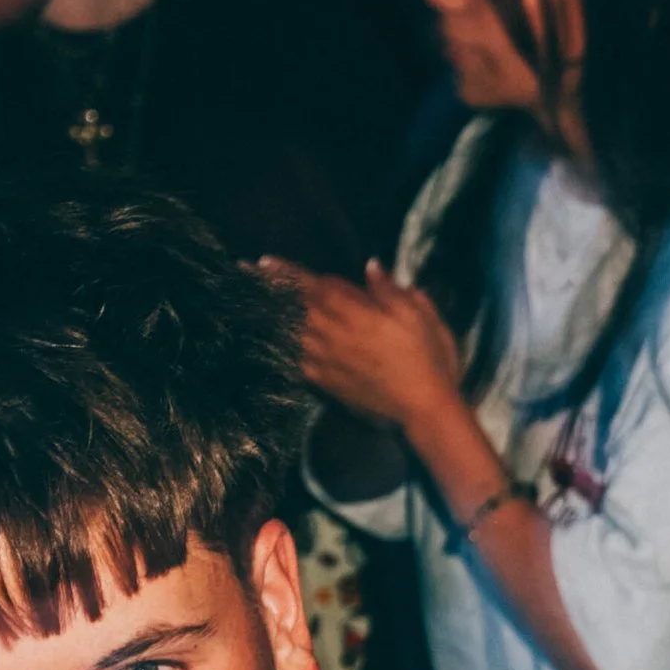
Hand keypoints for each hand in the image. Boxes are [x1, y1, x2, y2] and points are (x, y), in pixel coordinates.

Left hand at [263, 256, 466, 435]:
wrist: (424, 408)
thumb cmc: (428, 356)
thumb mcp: (419, 314)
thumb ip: (390, 289)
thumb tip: (371, 267)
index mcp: (352, 310)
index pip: (311, 284)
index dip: (286, 272)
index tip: (262, 261)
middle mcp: (331, 332)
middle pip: (291, 305)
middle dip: (267, 289)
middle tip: (240, 276)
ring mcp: (324, 360)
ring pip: (288, 331)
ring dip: (268, 315)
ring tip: (249, 303)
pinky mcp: (325, 382)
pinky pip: (294, 360)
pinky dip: (280, 347)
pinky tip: (269, 341)